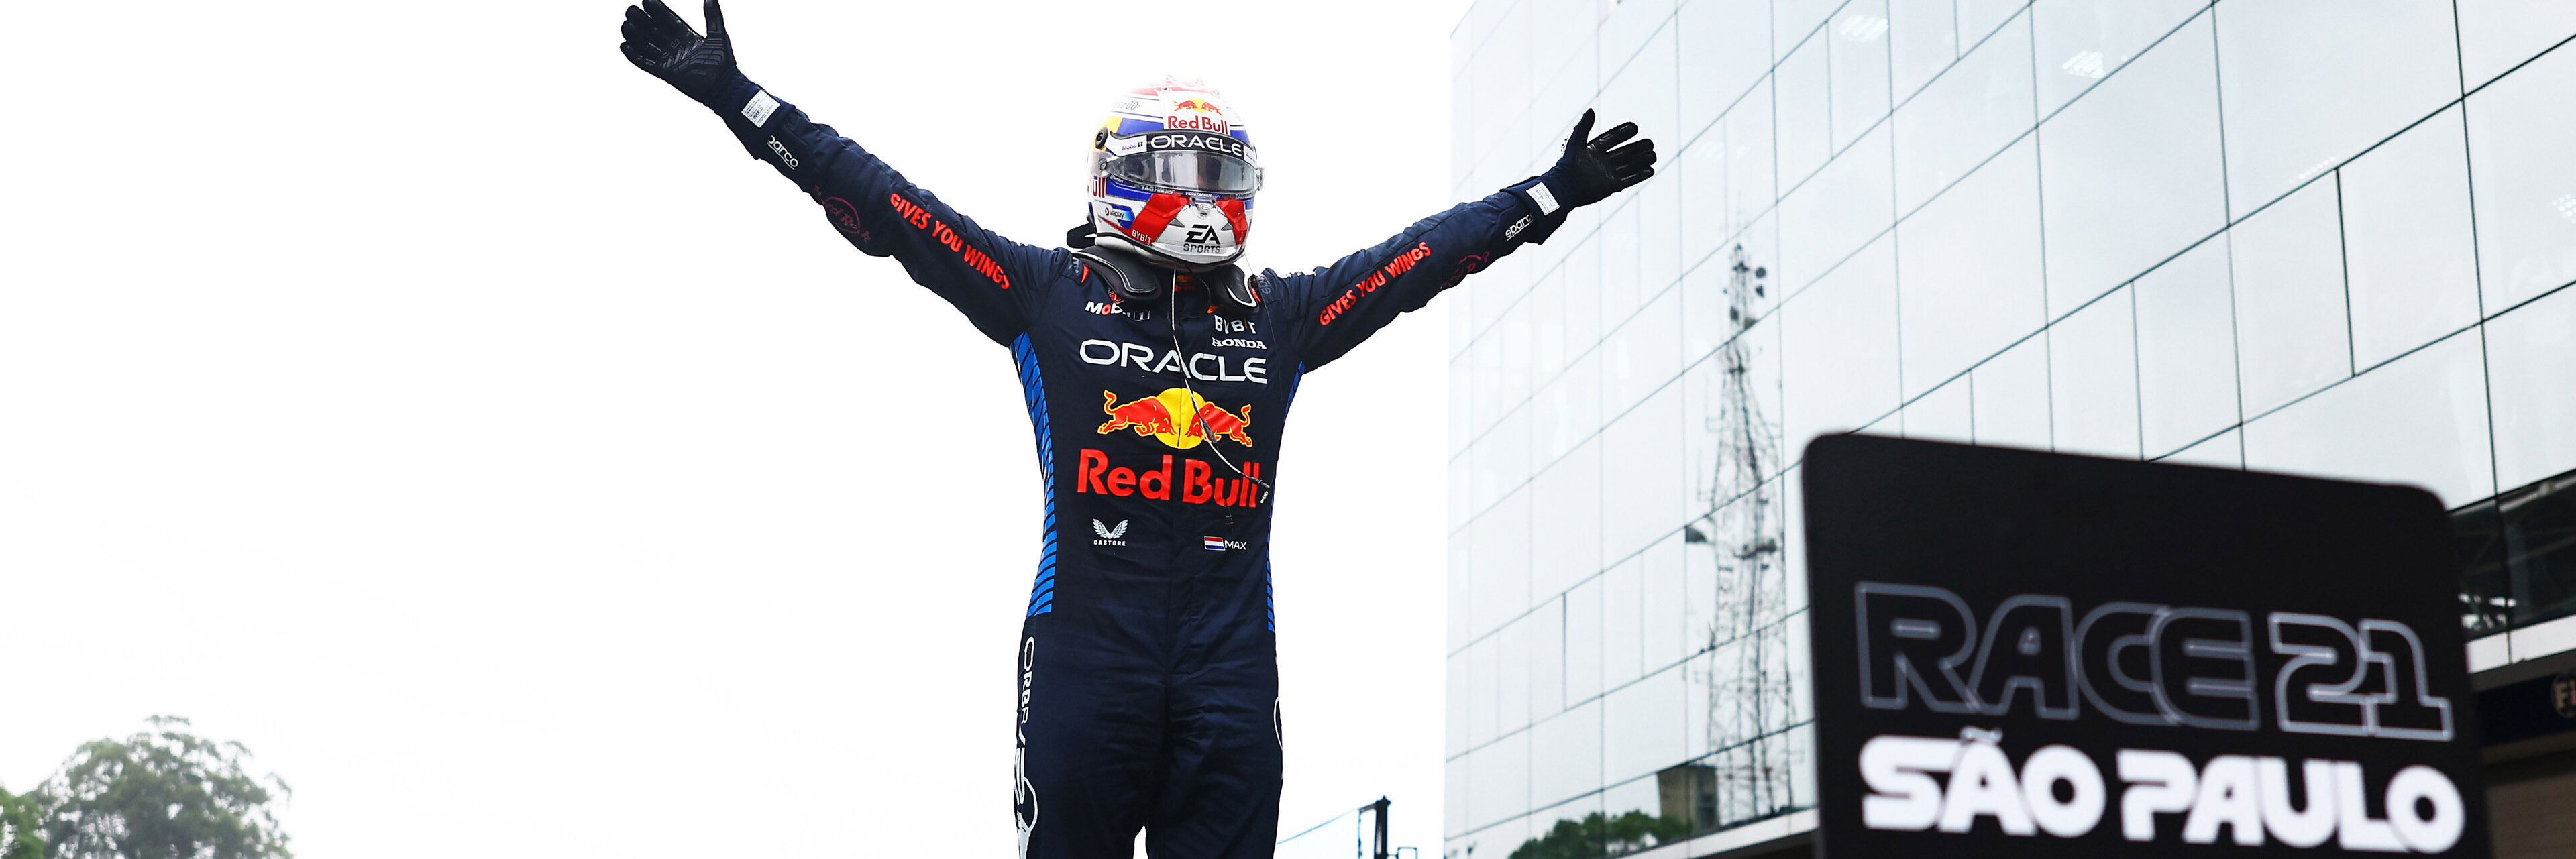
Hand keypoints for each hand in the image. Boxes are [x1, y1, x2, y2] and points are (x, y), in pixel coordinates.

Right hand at [619, 0, 740, 105]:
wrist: (724, 87)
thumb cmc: (724, 63)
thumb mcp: (718, 36)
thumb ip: (713, 16)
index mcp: (685, 35)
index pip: (667, 19)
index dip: (657, 10)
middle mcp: (675, 46)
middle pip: (653, 30)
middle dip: (641, 20)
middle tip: (630, 10)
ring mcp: (669, 59)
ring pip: (647, 45)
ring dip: (635, 35)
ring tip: (625, 24)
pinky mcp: (665, 73)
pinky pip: (646, 63)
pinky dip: (635, 56)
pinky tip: (624, 46)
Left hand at [1545, 109, 1656, 207]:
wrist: (1564, 188)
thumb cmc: (1566, 165)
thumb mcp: (1574, 142)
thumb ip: (1583, 126)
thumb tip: (1591, 109)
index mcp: (1593, 149)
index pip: (1611, 138)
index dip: (1622, 133)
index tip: (1634, 127)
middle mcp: (1601, 161)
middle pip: (1624, 152)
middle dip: (1637, 148)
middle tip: (1650, 143)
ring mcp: (1606, 174)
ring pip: (1628, 165)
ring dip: (1641, 160)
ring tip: (1653, 155)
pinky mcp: (1609, 186)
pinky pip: (1627, 180)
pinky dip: (1639, 176)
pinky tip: (1650, 170)